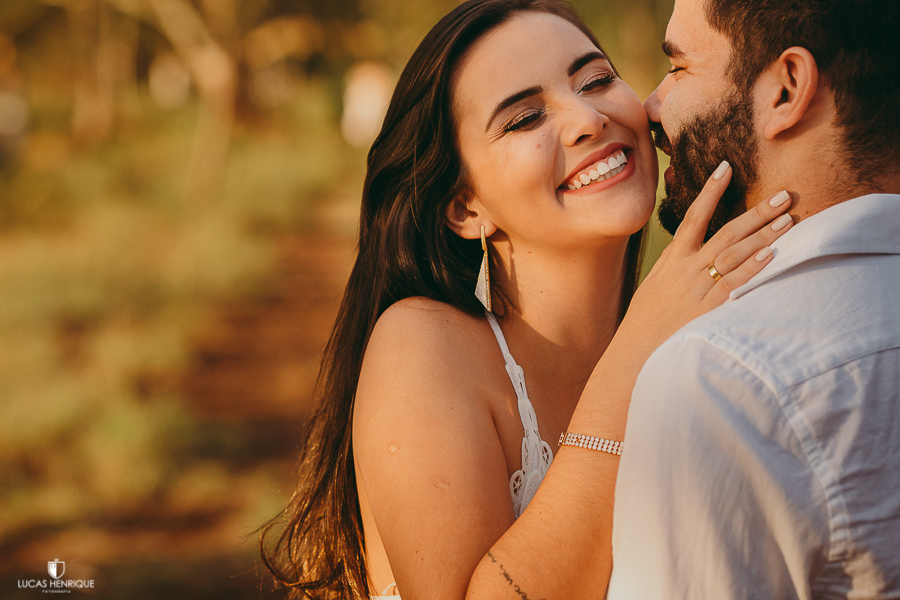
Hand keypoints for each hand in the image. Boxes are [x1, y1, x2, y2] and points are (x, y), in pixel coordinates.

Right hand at [624, 160, 792, 350]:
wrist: (635, 351)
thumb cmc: (646, 320)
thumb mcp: (654, 284)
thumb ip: (673, 263)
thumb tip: (685, 243)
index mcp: (673, 259)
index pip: (693, 217)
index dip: (709, 191)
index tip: (726, 167)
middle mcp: (686, 268)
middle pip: (726, 233)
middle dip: (756, 213)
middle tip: (783, 195)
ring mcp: (697, 287)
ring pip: (734, 254)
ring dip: (763, 235)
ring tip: (788, 219)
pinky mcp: (707, 309)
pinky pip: (733, 283)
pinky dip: (751, 267)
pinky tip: (769, 253)